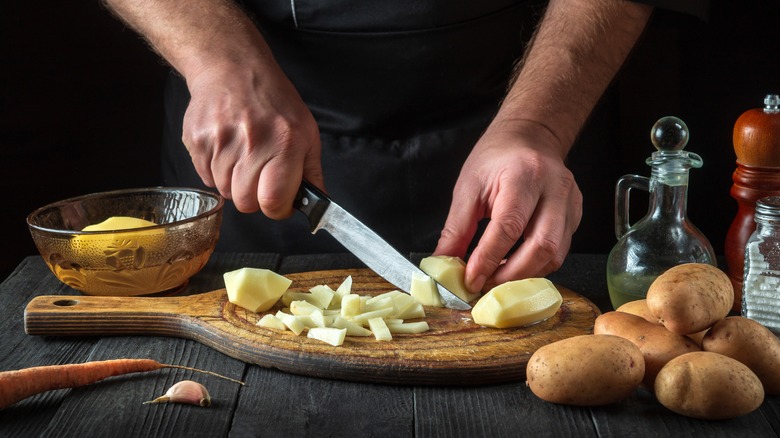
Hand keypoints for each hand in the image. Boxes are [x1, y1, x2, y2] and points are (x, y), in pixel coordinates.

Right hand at [182, 61, 323, 218]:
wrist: (232, 68)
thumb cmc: (274, 102)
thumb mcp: (306, 132)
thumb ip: (312, 173)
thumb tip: (317, 205)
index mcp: (284, 143)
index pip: (273, 201)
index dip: (277, 209)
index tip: (279, 202)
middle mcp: (252, 143)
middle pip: (245, 203)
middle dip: (255, 197)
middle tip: (260, 176)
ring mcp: (220, 141)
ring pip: (224, 191)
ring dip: (234, 183)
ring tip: (243, 155)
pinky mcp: (197, 141)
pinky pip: (206, 178)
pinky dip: (216, 171)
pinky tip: (227, 149)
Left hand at [434, 120, 582, 292]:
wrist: (530, 136)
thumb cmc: (497, 157)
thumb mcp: (468, 186)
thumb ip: (456, 228)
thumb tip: (444, 263)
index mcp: (524, 175)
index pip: (508, 226)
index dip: (488, 258)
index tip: (470, 279)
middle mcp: (555, 188)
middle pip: (542, 246)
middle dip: (511, 274)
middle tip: (485, 285)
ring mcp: (570, 202)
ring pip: (555, 254)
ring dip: (525, 275)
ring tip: (497, 279)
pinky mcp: (576, 215)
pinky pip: (560, 251)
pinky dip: (536, 266)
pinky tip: (515, 267)